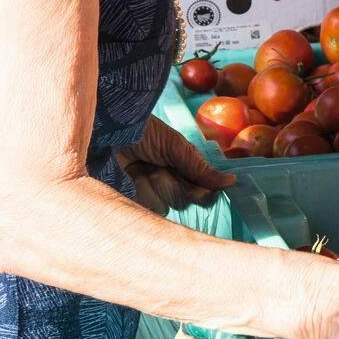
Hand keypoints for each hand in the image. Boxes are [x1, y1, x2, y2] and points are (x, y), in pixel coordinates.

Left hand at [117, 116, 234, 213]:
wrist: (106, 131)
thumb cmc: (143, 132)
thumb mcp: (176, 147)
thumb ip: (200, 168)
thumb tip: (232, 181)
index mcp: (182, 166)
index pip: (200, 190)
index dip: (199, 191)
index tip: (199, 190)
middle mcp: (168, 180)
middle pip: (183, 201)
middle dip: (174, 186)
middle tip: (161, 169)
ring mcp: (149, 190)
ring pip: (164, 206)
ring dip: (153, 187)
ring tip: (140, 169)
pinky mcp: (131, 198)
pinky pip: (144, 208)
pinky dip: (139, 193)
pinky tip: (131, 177)